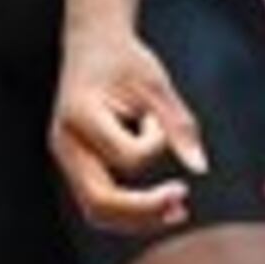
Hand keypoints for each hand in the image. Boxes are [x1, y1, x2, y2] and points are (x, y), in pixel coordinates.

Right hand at [50, 20, 204, 232]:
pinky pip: (101, 202)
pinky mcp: (78, 164)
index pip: (126, 156)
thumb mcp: (155, 84)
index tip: (160, 119)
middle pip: (100, 201)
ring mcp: (67, 157)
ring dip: (138, 219)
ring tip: (178, 212)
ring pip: (97, 211)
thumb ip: (178, 125)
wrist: (91, 44)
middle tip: (183, 207)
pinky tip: (164, 206)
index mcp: (80, 116)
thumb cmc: (124, 59)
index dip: (157, 143)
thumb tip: (199, 167)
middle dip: (144, 211)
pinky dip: (130, 211)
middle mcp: (66, 143)